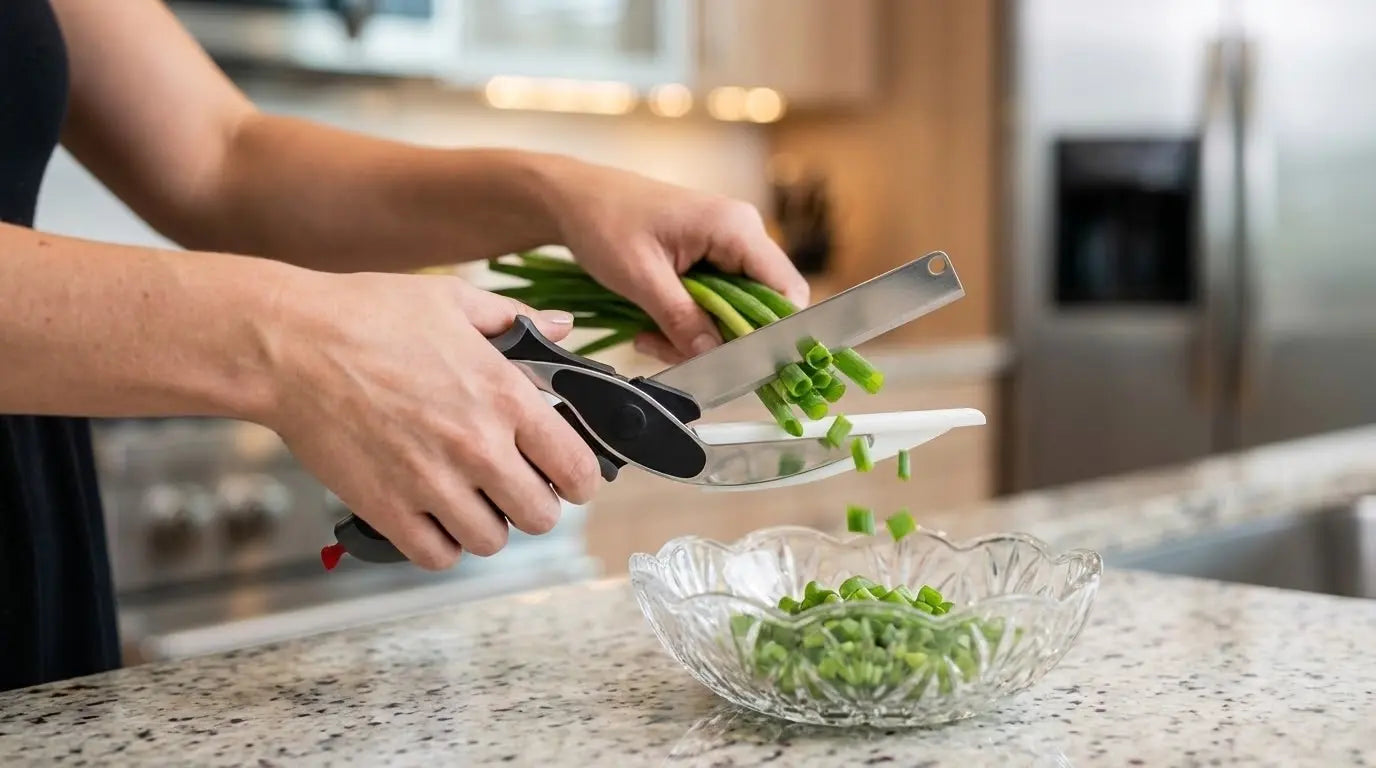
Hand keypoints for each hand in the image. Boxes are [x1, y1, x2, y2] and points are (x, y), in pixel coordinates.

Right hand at [264, 271, 601, 569]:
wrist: (288, 344)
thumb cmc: (367, 315)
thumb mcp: (454, 301)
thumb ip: (518, 319)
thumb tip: (563, 326)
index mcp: (504, 396)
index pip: (577, 468)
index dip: (581, 478)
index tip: (569, 475)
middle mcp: (477, 447)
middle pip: (542, 516)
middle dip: (535, 503)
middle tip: (515, 485)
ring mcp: (431, 483)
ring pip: (492, 541)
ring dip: (488, 524)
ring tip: (470, 498)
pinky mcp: (387, 509)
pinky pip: (437, 555)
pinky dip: (441, 543)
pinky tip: (433, 514)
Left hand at [544, 161, 809, 361]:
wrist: (575, 199)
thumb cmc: (604, 221)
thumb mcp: (641, 278)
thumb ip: (682, 319)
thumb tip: (714, 357)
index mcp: (735, 227)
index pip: (785, 289)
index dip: (771, 332)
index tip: (737, 363)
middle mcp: (741, 233)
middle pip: (760, 307)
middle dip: (721, 340)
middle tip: (674, 353)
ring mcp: (726, 246)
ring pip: (734, 311)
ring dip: (697, 336)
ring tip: (650, 339)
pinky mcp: (709, 258)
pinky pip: (714, 303)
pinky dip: (687, 323)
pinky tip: (653, 327)